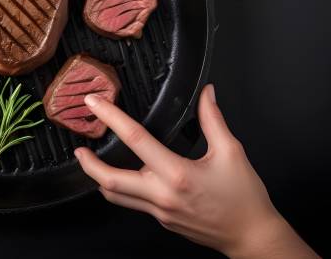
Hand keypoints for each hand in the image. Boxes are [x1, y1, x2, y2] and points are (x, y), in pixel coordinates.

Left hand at [75, 85, 317, 257]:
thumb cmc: (244, 197)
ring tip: (89, 161)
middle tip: (78, 146)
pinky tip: (120, 176)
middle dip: (89, 162)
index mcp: (177, 173)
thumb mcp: (231, 152)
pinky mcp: (161, 220)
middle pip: (110, 179)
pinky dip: (119, 189)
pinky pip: (131, 203)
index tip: (95, 105)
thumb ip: (213, 119)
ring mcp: (159, 210)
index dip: (111, 118)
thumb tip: (207, 93)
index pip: (135, 139)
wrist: (252, 237)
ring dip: (98, 177)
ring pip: (116, 195)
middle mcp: (162, 194)